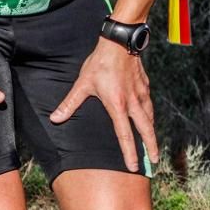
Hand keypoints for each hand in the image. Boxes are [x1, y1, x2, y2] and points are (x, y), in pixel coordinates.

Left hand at [50, 37, 157, 171]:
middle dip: (151, 147)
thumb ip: (70, 103)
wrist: (119, 43)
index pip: (124, 134)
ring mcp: (141, 94)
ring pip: (150, 118)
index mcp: (118, 105)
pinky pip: (150, 105)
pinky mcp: (145, 85)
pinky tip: (149, 116)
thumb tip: (55, 118)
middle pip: (146, 130)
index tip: (134, 166)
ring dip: (152, 132)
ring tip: (153, 143)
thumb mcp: (82, 84)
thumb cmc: (99, 63)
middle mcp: (133, 102)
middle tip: (154, 161)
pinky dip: (151, 115)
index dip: (129, 152)